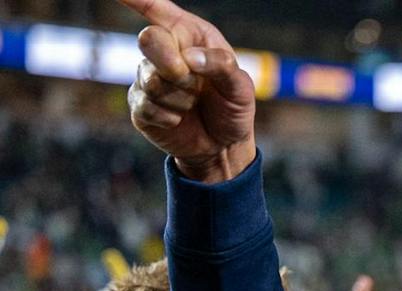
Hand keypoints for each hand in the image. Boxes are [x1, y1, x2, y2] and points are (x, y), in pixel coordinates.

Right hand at [118, 0, 255, 182]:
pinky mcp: (139, 103)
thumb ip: (222, 66)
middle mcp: (166, 50)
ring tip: (194, 103)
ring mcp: (147, 76)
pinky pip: (148, 106)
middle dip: (172, 64)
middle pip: (149, 40)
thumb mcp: (241, 87)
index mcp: (190, 35)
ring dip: (181, 98)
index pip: (158, 8)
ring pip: (152, 80)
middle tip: (191, 81)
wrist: (223, 145)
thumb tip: (190, 58)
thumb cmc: (232, 107)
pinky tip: (179, 119)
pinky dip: (170, 117)